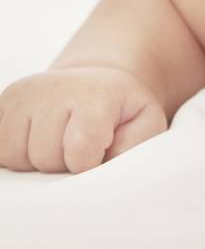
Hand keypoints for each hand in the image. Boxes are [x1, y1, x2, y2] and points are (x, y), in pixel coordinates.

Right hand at [0, 65, 167, 173]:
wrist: (97, 81)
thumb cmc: (122, 112)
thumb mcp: (146, 124)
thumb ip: (135, 145)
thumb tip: (104, 164)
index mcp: (96, 95)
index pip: (79, 151)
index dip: (87, 166)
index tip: (98, 155)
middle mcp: (55, 89)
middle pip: (44, 157)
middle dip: (62, 164)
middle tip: (78, 148)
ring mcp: (25, 94)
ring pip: (16, 156)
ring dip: (36, 162)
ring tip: (58, 145)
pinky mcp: (4, 103)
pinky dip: (16, 155)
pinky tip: (37, 142)